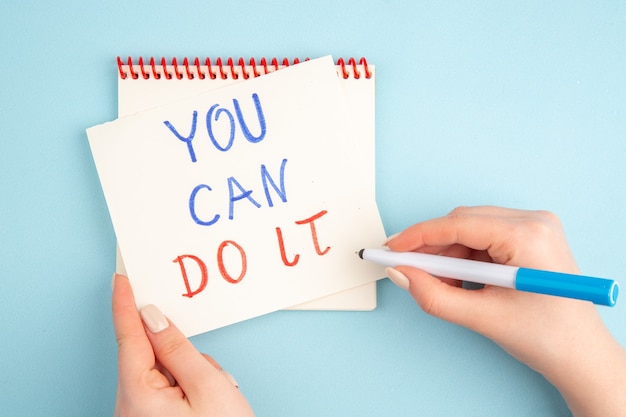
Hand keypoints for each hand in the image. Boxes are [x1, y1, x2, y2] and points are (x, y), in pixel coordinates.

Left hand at [112, 274, 253, 416]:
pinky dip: (188, 388)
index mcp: (138, 396)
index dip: (126, 305)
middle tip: (209, 375)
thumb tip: (153, 319)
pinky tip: (206, 404)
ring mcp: (140, 415)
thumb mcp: (207, 385)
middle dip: (181, 355)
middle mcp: (131, 408)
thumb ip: (178, 348)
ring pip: (162, 372)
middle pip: (151, 357)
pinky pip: (166, 390)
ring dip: (189, 374)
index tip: (121, 279)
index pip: (129, 338)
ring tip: (214, 398)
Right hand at [385, 206, 625, 416]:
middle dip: (432, 248)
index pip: (458, 224)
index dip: (418, 236)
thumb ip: (434, 295)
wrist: (581, 355)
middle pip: (463, 223)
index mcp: (528, 236)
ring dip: (448, 255)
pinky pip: (485, 238)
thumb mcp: (482, 317)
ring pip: (472, 230)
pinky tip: (460, 281)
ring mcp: (536, 227)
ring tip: (439, 284)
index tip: (390, 248)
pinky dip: (466, 258)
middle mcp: (534, 222)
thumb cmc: (546, 337)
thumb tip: (401, 274)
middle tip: (406, 269)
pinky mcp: (532, 237)